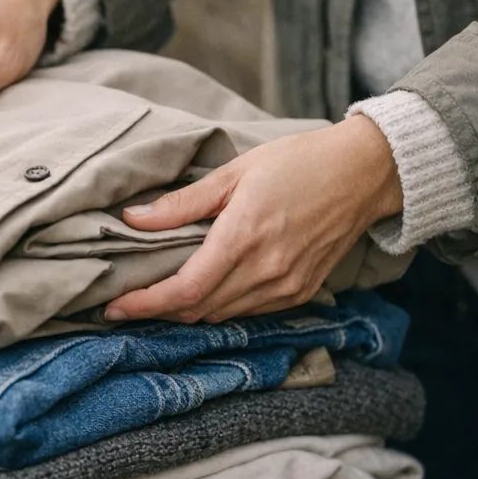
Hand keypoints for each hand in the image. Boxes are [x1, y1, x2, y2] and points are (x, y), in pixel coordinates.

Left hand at [103, 115, 402, 323]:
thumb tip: (132, 219)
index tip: (114, 308)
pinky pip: (249, 313)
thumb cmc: (298, 162)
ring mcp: (287, 286)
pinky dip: (221, 308)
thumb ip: (182, 203)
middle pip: (198, 310)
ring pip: (222, 316)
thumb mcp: (235, 172)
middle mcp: (266, 270)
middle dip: (158, 312)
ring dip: (188, 312)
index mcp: (243, 237)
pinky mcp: (302, 293)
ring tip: (159, 299)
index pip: (184, 290)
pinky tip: (205, 293)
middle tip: (127, 303)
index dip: (145, 305)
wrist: (364, 174)